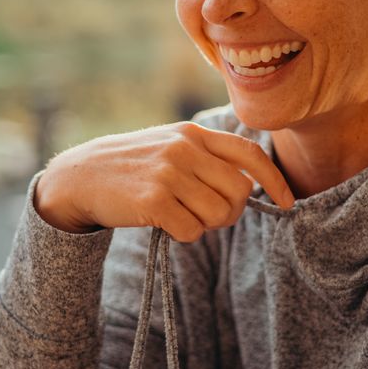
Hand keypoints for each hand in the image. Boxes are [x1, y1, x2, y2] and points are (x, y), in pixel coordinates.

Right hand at [34, 122, 294, 241]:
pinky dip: (182, 234)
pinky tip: (163, 223)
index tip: (286, 203)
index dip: (274, 181)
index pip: (249, 154)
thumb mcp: (170, 145)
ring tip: (179, 215)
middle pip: (238, 192)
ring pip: (218, 215)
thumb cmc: (133, 167)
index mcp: (193, 134)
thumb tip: (250, 185)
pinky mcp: (153, 200)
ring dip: (203, 225)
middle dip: (230, 213)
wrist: (81, 177)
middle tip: (206, 215)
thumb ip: (207, 157)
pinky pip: (191, 231)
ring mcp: (169, 173)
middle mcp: (184, 149)